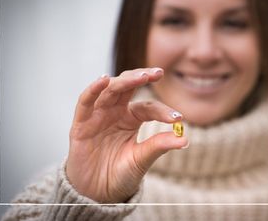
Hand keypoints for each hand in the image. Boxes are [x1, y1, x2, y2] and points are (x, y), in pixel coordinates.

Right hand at [66, 68, 187, 202]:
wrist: (95, 194)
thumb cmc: (119, 175)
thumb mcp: (141, 159)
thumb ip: (159, 146)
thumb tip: (185, 139)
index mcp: (132, 118)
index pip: (149, 108)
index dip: (163, 111)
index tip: (179, 118)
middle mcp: (115, 112)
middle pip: (128, 86)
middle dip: (142, 77)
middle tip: (158, 72)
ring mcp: (98, 116)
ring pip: (110, 90)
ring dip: (125, 80)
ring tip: (141, 76)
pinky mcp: (81, 124)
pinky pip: (85, 102)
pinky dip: (93, 90)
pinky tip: (104, 80)